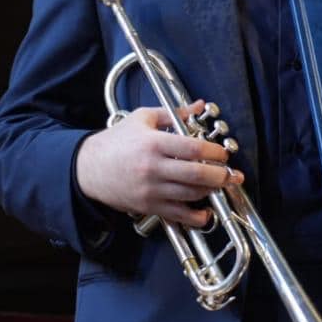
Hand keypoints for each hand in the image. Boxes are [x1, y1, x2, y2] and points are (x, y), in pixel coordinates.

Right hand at [75, 100, 242, 227]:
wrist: (88, 168)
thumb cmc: (116, 141)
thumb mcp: (142, 119)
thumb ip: (173, 113)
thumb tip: (198, 105)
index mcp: (153, 143)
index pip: (192, 149)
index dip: (214, 152)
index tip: (223, 153)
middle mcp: (153, 168)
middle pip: (197, 174)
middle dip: (220, 175)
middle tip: (232, 174)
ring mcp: (151, 190)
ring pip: (191, 194)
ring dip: (212, 191)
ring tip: (221, 185)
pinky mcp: (149, 206)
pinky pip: (178, 216)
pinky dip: (196, 217)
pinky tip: (206, 213)